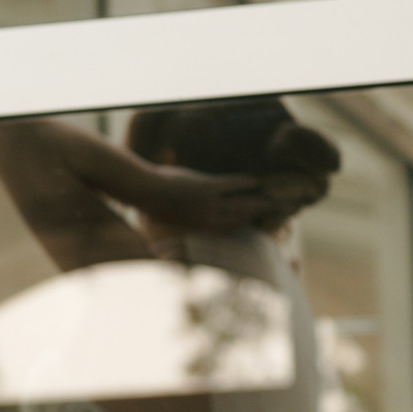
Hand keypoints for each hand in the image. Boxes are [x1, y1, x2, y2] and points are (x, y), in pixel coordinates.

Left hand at [135, 164, 272, 232]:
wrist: (144, 191)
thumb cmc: (148, 203)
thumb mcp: (160, 216)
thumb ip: (168, 218)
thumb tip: (157, 220)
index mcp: (195, 227)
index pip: (222, 232)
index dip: (237, 229)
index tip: (249, 226)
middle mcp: (204, 219)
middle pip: (235, 221)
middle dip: (252, 218)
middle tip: (267, 214)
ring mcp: (207, 204)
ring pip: (237, 206)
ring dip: (254, 204)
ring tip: (267, 201)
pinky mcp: (206, 187)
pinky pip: (230, 185)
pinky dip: (243, 183)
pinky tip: (255, 180)